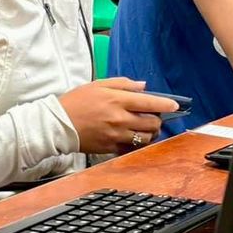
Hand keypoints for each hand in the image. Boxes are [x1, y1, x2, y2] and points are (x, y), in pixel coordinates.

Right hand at [59, 77, 178, 153]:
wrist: (59, 124)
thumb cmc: (76, 102)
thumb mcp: (99, 85)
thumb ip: (123, 84)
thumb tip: (143, 86)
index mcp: (117, 100)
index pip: (149, 102)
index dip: (165, 104)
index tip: (174, 105)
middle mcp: (119, 118)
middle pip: (151, 122)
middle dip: (157, 120)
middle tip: (154, 116)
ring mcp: (116, 135)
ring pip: (145, 137)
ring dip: (150, 133)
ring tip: (145, 128)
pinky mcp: (111, 147)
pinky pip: (132, 148)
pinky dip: (136, 143)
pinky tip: (132, 137)